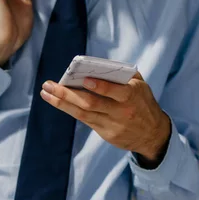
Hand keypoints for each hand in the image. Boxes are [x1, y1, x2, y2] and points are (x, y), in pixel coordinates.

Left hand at [40, 74, 171, 165]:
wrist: (152, 134)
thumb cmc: (142, 102)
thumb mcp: (140, 85)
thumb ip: (122, 74)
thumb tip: (95, 65)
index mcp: (132, 96)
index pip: (115, 91)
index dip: (100, 86)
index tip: (84, 79)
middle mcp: (121, 111)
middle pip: (90, 103)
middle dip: (67, 94)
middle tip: (49, 85)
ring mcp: (112, 124)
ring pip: (82, 113)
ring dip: (61, 103)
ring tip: (46, 93)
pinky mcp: (106, 134)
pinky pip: (85, 120)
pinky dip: (69, 109)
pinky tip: (57, 101)